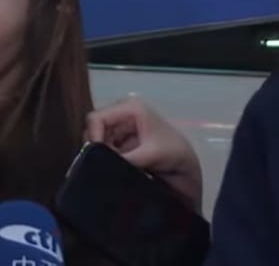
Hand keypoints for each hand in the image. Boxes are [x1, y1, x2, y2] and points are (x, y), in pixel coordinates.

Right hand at [85, 97, 203, 212]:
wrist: (186, 168)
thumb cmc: (174, 153)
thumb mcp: (150, 154)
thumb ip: (125, 158)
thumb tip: (101, 165)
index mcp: (130, 108)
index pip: (96, 119)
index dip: (93, 138)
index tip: (96, 158)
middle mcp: (121, 114)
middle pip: (93, 129)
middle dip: (96, 148)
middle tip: (104, 165)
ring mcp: (119, 129)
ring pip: (96, 142)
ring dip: (100, 156)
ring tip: (110, 169)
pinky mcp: (119, 143)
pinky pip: (102, 151)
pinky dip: (104, 160)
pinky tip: (112, 169)